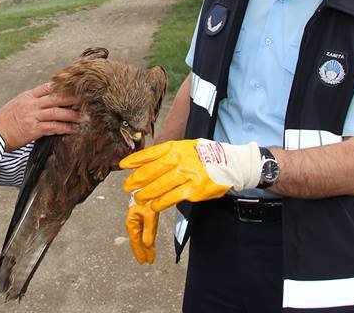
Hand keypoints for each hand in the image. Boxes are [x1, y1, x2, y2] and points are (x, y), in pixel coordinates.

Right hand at [0, 82, 84, 150]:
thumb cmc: (3, 122)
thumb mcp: (16, 106)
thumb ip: (31, 103)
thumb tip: (48, 103)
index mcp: (27, 96)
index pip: (48, 87)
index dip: (63, 86)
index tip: (76, 86)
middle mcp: (30, 104)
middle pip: (56, 97)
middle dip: (73, 98)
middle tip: (88, 100)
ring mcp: (32, 116)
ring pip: (57, 112)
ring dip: (72, 115)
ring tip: (85, 117)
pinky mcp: (32, 130)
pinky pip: (52, 128)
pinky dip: (64, 128)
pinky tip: (73, 129)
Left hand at [120, 139, 261, 210]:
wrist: (231, 163)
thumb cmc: (206, 155)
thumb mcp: (186, 147)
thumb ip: (168, 153)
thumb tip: (148, 161)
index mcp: (176, 147)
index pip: (150, 153)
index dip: (134, 160)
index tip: (122, 165)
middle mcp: (180, 160)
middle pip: (152, 171)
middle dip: (136, 180)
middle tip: (127, 187)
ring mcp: (187, 175)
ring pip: (160, 185)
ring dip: (146, 193)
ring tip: (138, 198)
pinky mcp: (194, 190)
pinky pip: (173, 197)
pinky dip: (161, 202)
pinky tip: (154, 206)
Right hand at [125, 195, 158, 263]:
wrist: (148, 184)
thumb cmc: (146, 196)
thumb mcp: (150, 215)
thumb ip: (149, 230)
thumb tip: (147, 244)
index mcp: (131, 221)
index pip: (135, 241)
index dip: (139, 252)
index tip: (143, 261)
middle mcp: (133, 221)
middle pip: (137, 240)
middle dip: (143, 251)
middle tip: (147, 261)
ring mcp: (138, 219)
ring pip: (141, 236)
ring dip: (145, 246)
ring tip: (149, 255)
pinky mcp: (144, 215)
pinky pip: (145, 230)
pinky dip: (148, 238)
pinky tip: (150, 242)